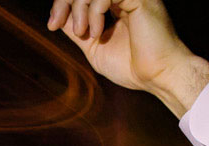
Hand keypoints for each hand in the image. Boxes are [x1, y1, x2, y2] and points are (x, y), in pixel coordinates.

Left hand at [46, 0, 208, 115]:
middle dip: (65, 2)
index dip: (63, 3)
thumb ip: (78, 30)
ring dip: (79, 8)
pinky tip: (97, 32)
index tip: (52, 24)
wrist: (157, 76)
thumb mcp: (94, 47)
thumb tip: (57, 18)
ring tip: (83, 33)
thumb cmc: (132, 66)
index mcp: (114, 5)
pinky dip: (95, 11)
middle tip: (57, 23)